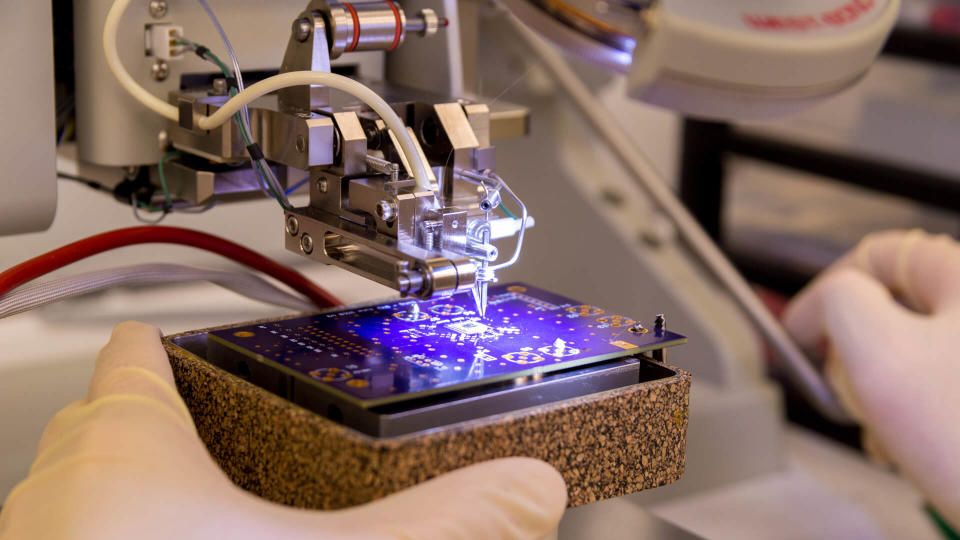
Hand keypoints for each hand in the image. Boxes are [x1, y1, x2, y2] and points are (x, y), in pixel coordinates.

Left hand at [0, 321, 565, 538]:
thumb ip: (444, 519)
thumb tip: (530, 491)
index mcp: (126, 447)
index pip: (139, 351)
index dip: (176, 339)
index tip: (202, 340)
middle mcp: (62, 496)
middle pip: (110, 419)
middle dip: (172, 419)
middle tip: (238, 429)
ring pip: (84, 494)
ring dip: (144, 493)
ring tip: (222, 507)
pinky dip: (134, 539)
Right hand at [784, 230, 959, 528]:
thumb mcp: (881, 355)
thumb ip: (838, 304)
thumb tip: (821, 309)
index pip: (878, 254)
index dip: (826, 291)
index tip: (801, 334)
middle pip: (893, 306)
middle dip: (856, 354)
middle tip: (848, 391)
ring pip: (910, 352)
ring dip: (880, 392)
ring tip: (883, 431)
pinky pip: (935, 387)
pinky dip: (910, 415)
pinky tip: (908, 447)